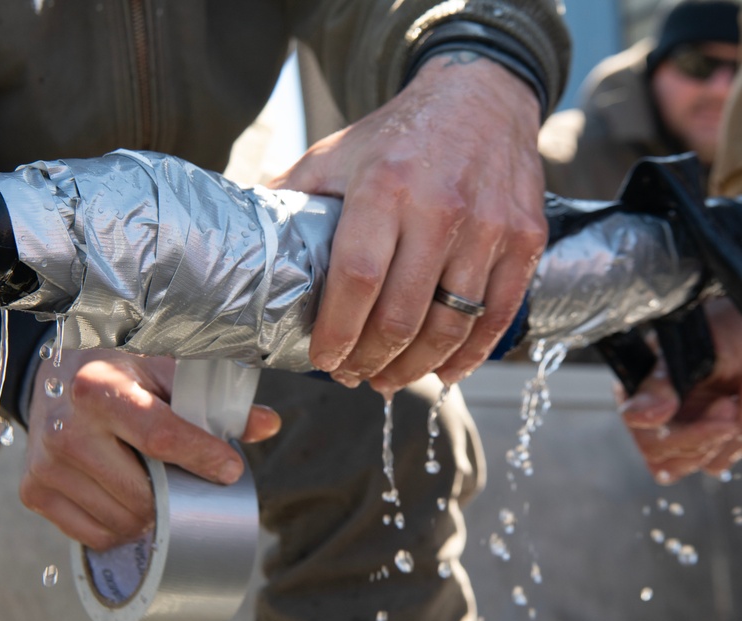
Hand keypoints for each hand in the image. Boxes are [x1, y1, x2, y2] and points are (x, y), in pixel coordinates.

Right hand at [19, 349, 280, 549]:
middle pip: (142, 492)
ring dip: (148, 516)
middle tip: (186, 483)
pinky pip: (91, 534)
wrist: (56, 374)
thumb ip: (214, 400)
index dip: (201, 458)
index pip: (161, 437)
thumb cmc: (120, 371)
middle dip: (175, 496)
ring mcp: (46, 463)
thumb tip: (268, 425)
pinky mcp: (33, 490)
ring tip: (154, 489)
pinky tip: (124, 501)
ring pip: (120, 520)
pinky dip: (118, 527)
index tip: (229, 471)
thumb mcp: (164, 370)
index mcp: (99, 387)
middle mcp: (67, 427)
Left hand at [270, 52, 545, 391]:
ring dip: (415, 366)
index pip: (357, 279)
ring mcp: (489, 226)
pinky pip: (497, 314)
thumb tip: (241, 237)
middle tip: (352, 376)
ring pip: (450, 324)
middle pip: (402, 313)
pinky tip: (445, 371)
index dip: (338, 331)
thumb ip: (290, 196)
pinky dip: (470, 355)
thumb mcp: (334, 153)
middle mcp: (440, 208)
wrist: (480, 97)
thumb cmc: (398, 135)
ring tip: (389, 379)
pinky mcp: (525, 239)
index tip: (324, 359)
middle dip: (371, 359)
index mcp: (384, 187)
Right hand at [618, 299, 741, 482]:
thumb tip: (638, 415)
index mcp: (642, 381)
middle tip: (731, 408)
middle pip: (660, 453)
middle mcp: (655, 409)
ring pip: (688, 464)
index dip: (679, 429)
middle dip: (703, 437)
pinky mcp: (708, 441)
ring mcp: (682, 427)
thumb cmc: (726, 328)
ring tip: (737, 405)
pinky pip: (715, 462)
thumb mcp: (697, 348)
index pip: (639, 423)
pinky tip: (739, 414)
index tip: (722, 411)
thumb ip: (663, 381)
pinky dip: (733, 445)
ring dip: (722, 442)